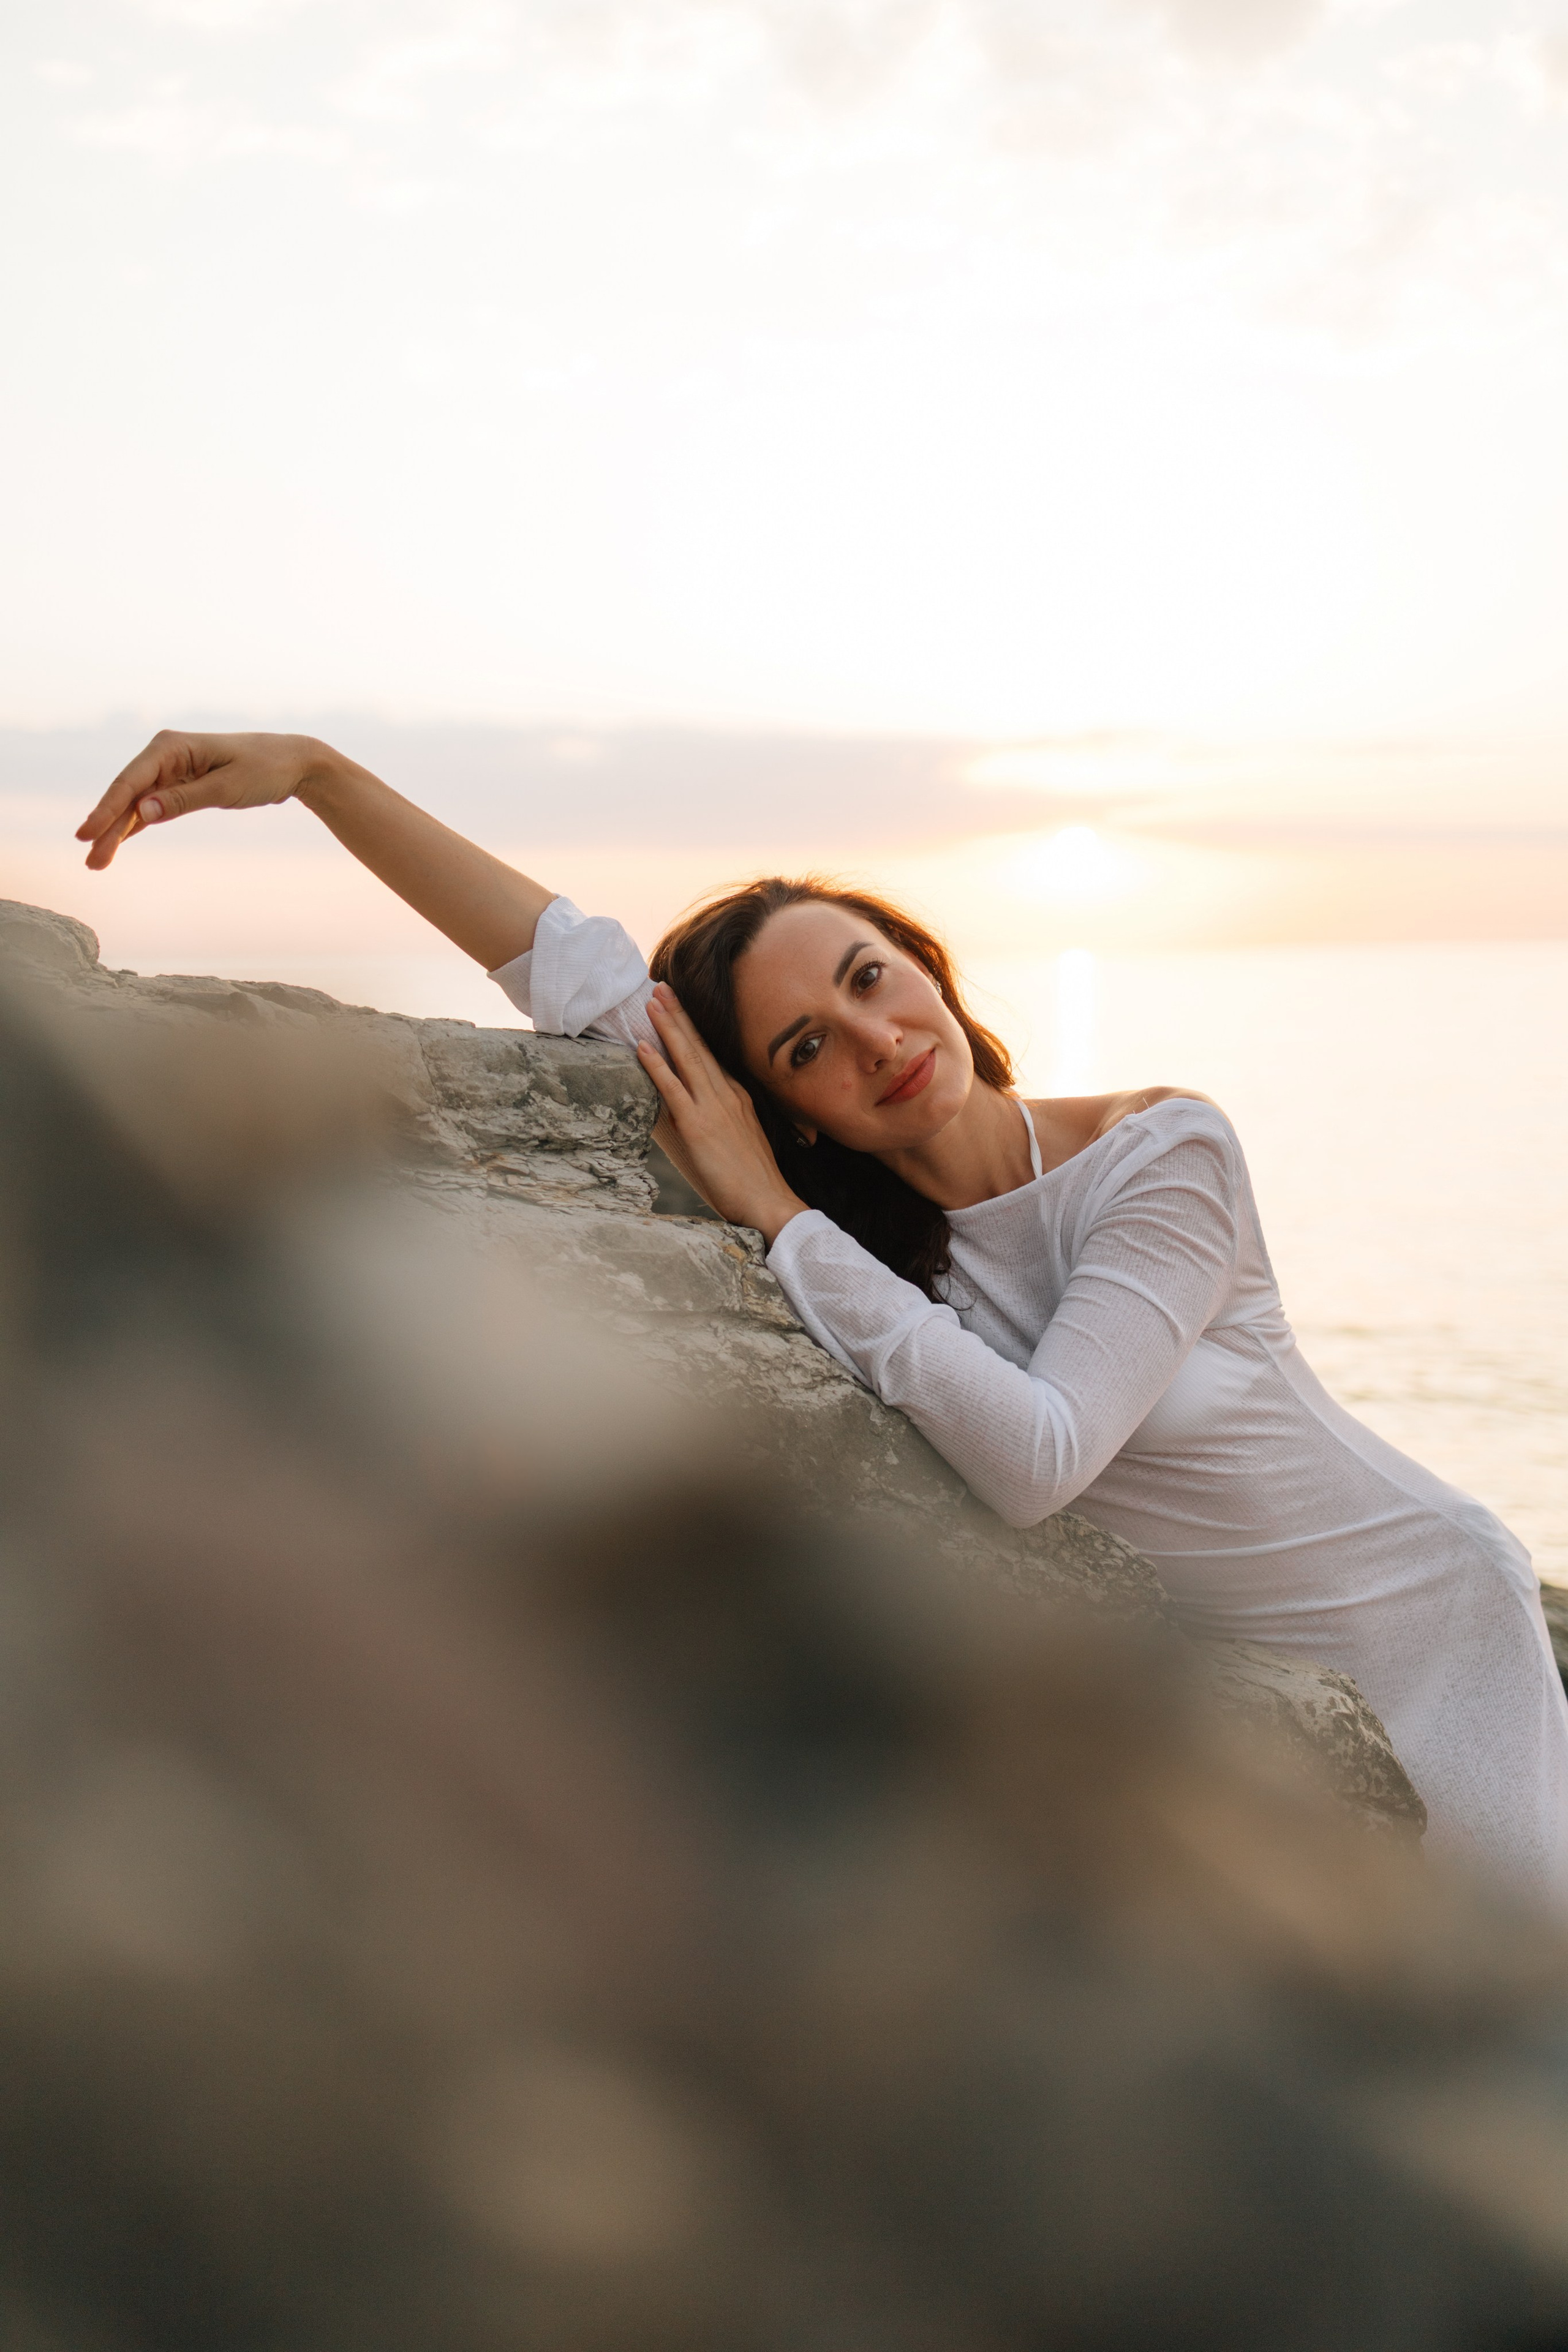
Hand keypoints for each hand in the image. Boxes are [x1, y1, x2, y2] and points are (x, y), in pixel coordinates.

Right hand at [76, 729, 332, 869]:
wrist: (292, 763)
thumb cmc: (263, 769)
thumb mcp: (226, 787)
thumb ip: (184, 799)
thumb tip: (143, 811)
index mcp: (171, 746)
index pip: (130, 781)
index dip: (106, 809)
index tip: (86, 834)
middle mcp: (165, 754)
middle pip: (128, 795)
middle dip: (107, 828)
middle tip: (91, 862)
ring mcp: (170, 769)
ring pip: (136, 804)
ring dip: (117, 832)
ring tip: (96, 862)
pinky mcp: (180, 784)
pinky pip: (151, 808)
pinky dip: (135, 826)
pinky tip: (116, 844)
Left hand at [639, 986, 806, 1244]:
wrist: (769, 1202)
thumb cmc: (752, 1180)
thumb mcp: (738, 1140)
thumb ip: (717, 1123)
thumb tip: (686, 1114)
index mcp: (737, 1096)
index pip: (710, 1055)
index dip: (692, 1029)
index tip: (678, 1006)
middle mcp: (727, 1094)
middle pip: (698, 1046)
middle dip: (678, 1015)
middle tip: (661, 986)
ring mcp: (713, 1107)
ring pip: (686, 1058)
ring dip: (667, 1027)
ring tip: (651, 1001)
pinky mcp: (699, 1126)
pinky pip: (673, 1089)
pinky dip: (656, 1065)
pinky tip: (641, 1046)